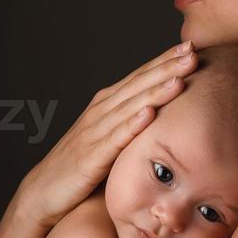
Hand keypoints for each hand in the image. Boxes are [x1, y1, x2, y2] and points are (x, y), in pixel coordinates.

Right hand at [17, 42, 197, 228]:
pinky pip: (114, 139)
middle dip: (166, 68)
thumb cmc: (82, 164)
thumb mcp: (110, 137)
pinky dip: (132, 125)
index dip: (164, 61)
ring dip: (155, 92)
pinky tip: (149, 114)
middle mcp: (100, 112)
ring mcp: (94, 132)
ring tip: (178, 79)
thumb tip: (167, 113)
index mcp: (107, 104)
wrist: (44, 191)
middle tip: (192, 53)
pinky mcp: (90, 157)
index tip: (191, 46)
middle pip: (138, 85)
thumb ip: (132, 122)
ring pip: (129, 107)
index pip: (140, 77)